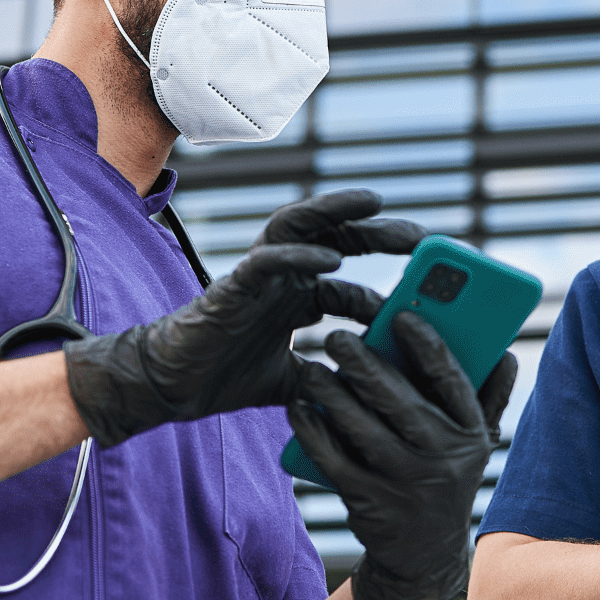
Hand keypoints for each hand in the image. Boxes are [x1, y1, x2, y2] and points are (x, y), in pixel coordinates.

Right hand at [62, 191, 420, 446]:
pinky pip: (267, 259)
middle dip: (378, 234)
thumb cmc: (226, 375)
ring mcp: (258, 276)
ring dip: (338, 212)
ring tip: (376, 203)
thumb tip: (371, 395)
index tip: (427, 292)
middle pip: (335, 239)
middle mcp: (282, 278)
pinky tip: (331, 257)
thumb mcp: (293, 380)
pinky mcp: (233, 284)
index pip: (347, 278)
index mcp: (296, 297)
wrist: (172, 386)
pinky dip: (299, 254)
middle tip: (422, 237)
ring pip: (300, 227)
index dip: (385, 282)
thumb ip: (328, 379)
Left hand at [288, 313, 517, 599]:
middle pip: (401, 402)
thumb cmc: (446, 480)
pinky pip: (335, 461)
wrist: (424, 558)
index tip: (401, 316)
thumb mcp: (475, 445)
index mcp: (472, 436)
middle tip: (338, 337)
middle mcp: (444, 460)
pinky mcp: (371, 505)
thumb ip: (489, 397)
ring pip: (363, 429)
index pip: (453, 382)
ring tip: (311, 368)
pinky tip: (298, 409)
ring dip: (332, 394)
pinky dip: (313, 433)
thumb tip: (503, 351)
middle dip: (365, 365)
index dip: (428, 345)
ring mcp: (407, 485)